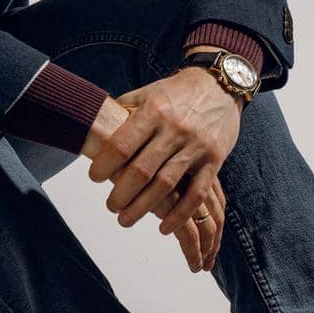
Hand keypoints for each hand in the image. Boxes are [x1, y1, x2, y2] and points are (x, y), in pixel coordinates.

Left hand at [82, 99, 225, 271]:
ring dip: (143, 208)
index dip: (104, 165)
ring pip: (166, 184)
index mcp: (153, 111)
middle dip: (121, 194)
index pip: (122, 145)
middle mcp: (174, 129)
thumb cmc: (175, 93)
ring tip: (125, 220)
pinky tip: (163, 227)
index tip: (94, 178)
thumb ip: (123, 111)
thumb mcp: (147, 94)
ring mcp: (196, 146)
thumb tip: (93, 124)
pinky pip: (197, 193)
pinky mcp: (214, 160)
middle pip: (142, 170)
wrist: (220, 85)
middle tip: (110, 206)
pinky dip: (179, 214)